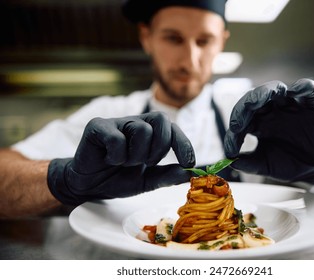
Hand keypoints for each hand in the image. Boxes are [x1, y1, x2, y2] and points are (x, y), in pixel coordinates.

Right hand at [47, 112, 194, 204]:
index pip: (172, 128)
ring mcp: (116, 122)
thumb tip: (190, 173)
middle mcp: (135, 122)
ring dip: (136, 156)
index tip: (190, 163)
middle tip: (146, 163)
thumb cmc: (118, 178)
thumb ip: (167, 176)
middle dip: (159, 148)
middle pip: (161, 120)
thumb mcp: (148, 181)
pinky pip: (117, 138)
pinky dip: (117, 156)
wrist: (89, 186)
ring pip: (142, 130)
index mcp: (150, 132)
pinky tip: (108, 159)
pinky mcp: (97, 126)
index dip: (183, 144)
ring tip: (124, 163)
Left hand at [224, 79, 313, 186]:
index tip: (232, 149)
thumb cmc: (287, 163)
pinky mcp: (311, 107)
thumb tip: (229, 161)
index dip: (234, 131)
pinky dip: (304, 87)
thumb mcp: (264, 165)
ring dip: (266, 91)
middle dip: (244, 107)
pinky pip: (310, 91)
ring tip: (260, 100)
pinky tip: (297, 90)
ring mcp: (290, 106)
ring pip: (276, 89)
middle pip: (254, 98)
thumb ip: (247, 163)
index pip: (241, 118)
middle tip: (237, 123)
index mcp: (257, 122)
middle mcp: (271, 111)